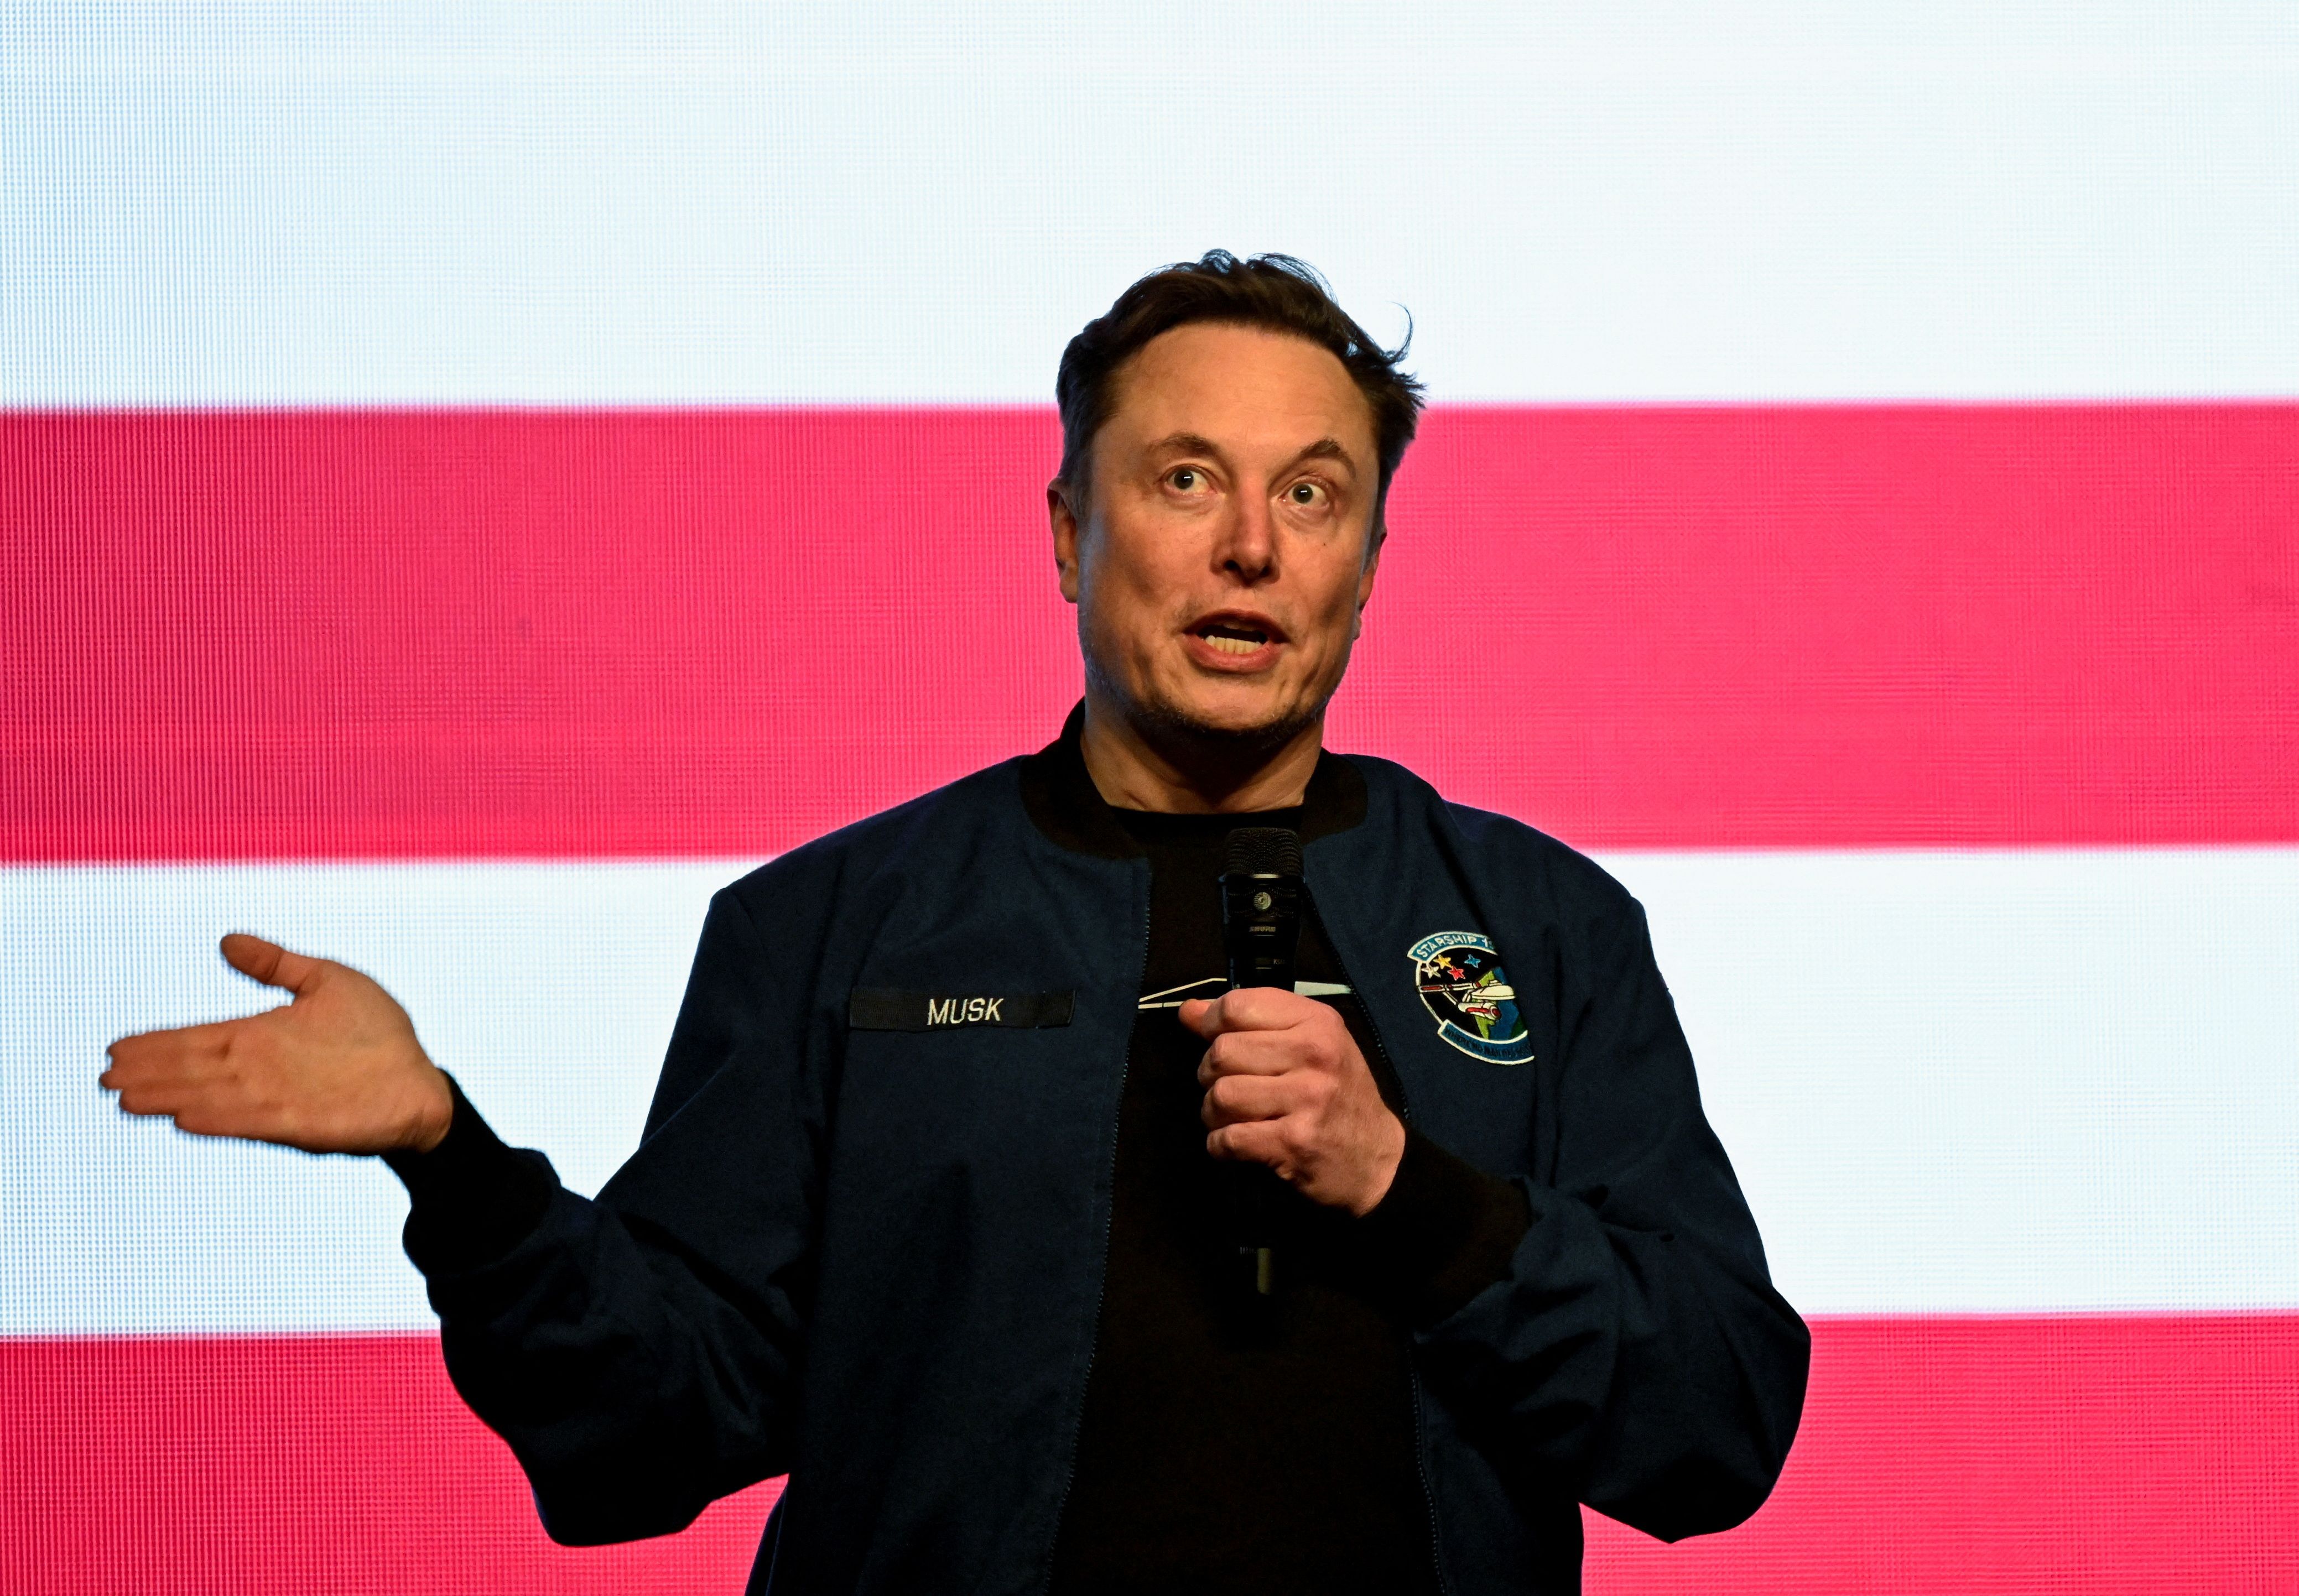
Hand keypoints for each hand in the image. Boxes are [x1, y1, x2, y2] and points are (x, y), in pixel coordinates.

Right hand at [102, 934, 452, 1154]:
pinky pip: (251, 1120)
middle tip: (106, 1077)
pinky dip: (218, 1118)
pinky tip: (185, 1117)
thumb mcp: (328, 981)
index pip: (197, 1039)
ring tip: (128, 1098)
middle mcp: (260, 1069)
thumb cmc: (377, 1033)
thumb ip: (277, 964)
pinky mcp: (301, 1123)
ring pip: (210, 1097)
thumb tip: (226, 940)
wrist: (419, 1082)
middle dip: (150, 1072)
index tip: (115, 1048)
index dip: (157, 1044)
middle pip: (193, 1069)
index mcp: (261, 1036)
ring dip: (170, 1097)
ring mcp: (277, 1098)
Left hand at [1181, 986, 1406, 1216]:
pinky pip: (1228, 1138)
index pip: (1238, 1005)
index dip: (1211, 1024)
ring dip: (1214, 1113)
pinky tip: (1236, 1144)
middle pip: (1222, 1052)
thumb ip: (1250, 1023)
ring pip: (1221, 1095)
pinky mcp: (1294, 1142)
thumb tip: (1189, 1011)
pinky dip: (1220, 1145)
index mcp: (1317, 1021)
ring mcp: (1306, 1098)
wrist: (1378, 1160)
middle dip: (1211, 1075)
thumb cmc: (1337, 1095)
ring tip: (1232, 1118)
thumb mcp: (1308, 1043)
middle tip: (1229, 1088)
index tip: (1216, 1041)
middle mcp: (1315, 1053)